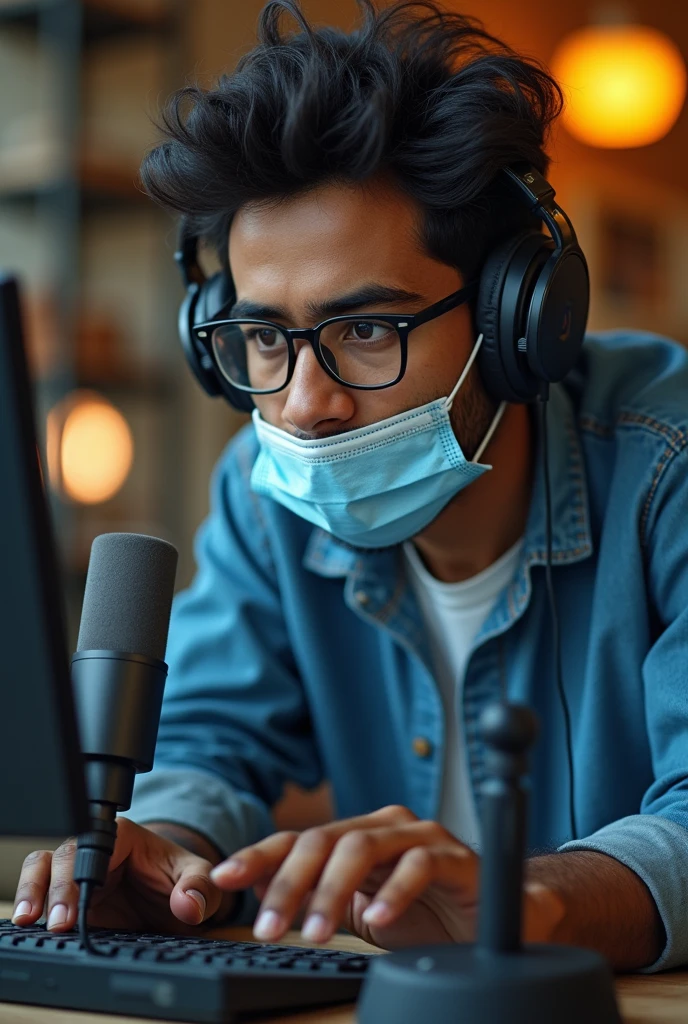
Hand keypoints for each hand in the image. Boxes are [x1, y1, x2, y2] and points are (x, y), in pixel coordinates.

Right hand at [11, 817, 234, 934]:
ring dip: (33, 890)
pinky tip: (30, 927)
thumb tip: (189, 904)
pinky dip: (34, 907)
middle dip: (56, 887)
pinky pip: (42, 897)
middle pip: (63, 855)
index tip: (82, 900)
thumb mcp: (198, 878)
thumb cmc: (178, 879)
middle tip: (58, 922)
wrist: (172, 899)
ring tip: (28, 918)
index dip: (83, 866)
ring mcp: (77, 875)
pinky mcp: (68, 900)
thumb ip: (199, 886)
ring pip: (42, 868)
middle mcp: (94, 851)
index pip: (95, 840)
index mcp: (122, 836)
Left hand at [210, 805, 563, 948]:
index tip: (221, 880)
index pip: (297, 840)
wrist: (501, 914)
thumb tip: (258, 896)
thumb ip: (319, 896)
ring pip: (362, 846)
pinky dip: (394, 893)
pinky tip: (377, 922)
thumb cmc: (427, 912)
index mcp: (355, 835)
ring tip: (314, 932)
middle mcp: (383, 826)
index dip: (257, 857)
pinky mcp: (454, 856)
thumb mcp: (360, 910)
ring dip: (332, 891)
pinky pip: (419, 865)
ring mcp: (419, 836)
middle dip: (288, 883)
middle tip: (266, 927)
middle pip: (323, 840)